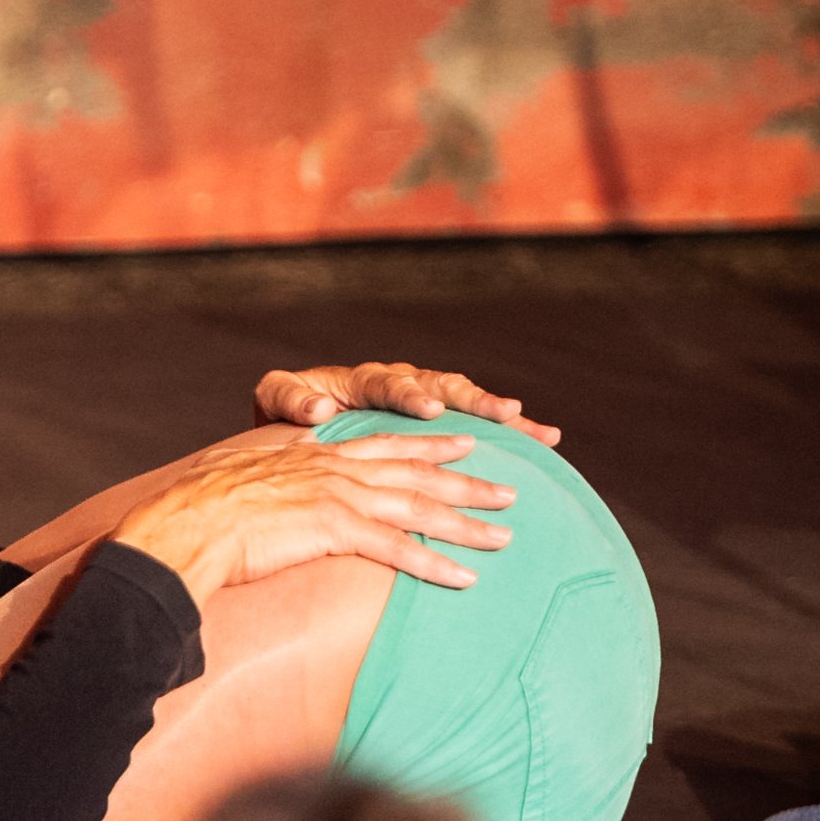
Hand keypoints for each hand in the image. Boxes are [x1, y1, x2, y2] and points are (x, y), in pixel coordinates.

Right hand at [110, 433, 513, 601]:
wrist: (183, 524)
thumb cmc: (195, 507)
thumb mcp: (236, 473)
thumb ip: (267, 467)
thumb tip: (275, 466)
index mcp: (315, 455)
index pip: (386, 445)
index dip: (431, 445)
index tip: (467, 444)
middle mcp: (334, 469)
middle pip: (416, 473)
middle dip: (468, 483)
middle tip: (511, 491)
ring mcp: (337, 497)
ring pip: (418, 508)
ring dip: (467, 525)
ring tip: (506, 539)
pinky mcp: (333, 530)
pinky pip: (397, 549)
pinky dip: (434, 565)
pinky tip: (465, 579)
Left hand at [254, 362, 559, 446]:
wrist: (298, 419)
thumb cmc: (288, 411)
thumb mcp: (275, 399)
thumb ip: (290, 398)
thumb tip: (319, 406)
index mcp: (361, 380)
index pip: (388, 383)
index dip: (409, 395)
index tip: (428, 409)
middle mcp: (401, 383)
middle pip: (443, 386)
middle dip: (474, 401)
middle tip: (505, 412)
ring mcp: (423, 400)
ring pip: (467, 402)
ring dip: (501, 416)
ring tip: (538, 431)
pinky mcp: (437, 422)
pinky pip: (475, 424)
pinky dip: (508, 431)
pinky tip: (544, 440)